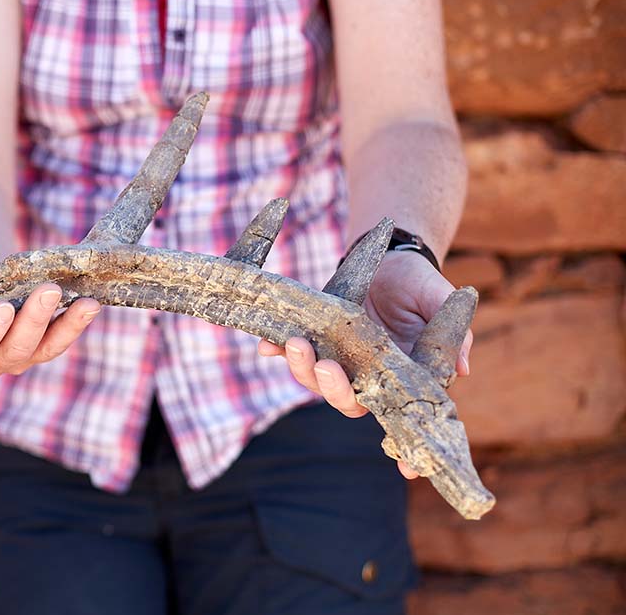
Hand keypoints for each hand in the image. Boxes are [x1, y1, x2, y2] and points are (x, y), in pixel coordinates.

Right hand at [0, 252, 101, 379]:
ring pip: (44, 349)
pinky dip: (77, 323)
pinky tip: (90, 304)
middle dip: (32, 321)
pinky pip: (61, 340)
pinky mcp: (42, 348)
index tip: (2, 307)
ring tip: (84, 302)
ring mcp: (19, 358)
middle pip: (13, 351)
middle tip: (48, 291)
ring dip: (65, 325)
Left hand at [258, 251, 473, 478]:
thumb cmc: (420, 288)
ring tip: (298, 344)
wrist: (389, 258)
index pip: (403, 420)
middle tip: (328, 367)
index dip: (407, 450)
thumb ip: (452, 335)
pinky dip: (276, 351)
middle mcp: (367, 377)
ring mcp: (338, 359)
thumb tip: (461, 370)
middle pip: (348, 402)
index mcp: (402, 378)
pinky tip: (267, 345)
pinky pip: (289, 353)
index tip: (410, 471)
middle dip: (334, 391)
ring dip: (303, 370)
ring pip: (315, 382)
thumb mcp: (440, 303)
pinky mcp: (315, 338)